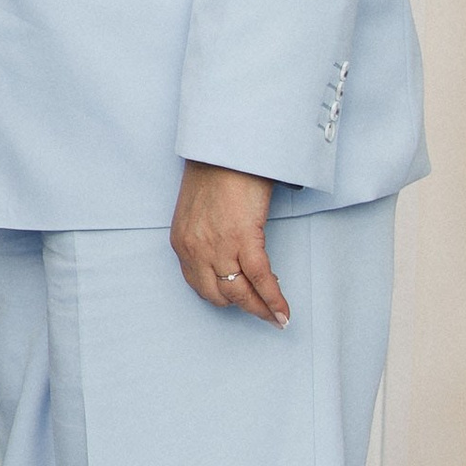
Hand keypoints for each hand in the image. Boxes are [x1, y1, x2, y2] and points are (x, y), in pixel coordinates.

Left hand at [170, 160, 288, 326]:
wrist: (227, 148)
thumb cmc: (216, 171)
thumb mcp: (198, 209)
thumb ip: (206, 234)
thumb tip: (227, 252)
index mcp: (182, 242)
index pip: (199, 284)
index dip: (223, 296)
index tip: (239, 300)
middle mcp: (195, 250)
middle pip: (219, 295)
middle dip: (242, 306)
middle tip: (262, 312)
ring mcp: (217, 247)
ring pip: (240, 294)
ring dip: (260, 310)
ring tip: (276, 318)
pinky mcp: (242, 239)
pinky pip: (261, 280)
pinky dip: (274, 300)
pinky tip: (284, 312)